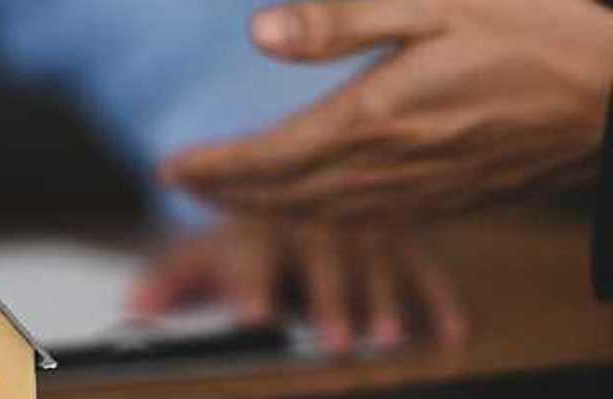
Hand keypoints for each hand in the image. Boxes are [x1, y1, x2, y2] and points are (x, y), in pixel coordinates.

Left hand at [131, 220, 466, 354]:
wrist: (297, 174)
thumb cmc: (246, 231)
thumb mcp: (204, 249)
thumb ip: (170, 279)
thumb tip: (132, 307)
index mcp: (260, 224)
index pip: (253, 256)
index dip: (251, 288)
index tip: (251, 319)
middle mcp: (314, 225)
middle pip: (322, 265)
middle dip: (328, 302)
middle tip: (334, 341)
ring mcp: (362, 233)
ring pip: (377, 266)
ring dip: (385, 302)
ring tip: (386, 338)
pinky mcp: (402, 244)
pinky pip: (427, 270)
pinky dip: (441, 300)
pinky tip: (454, 334)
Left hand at [161, 0, 612, 218]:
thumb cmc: (534, 33)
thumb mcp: (434, 1)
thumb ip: (340, 21)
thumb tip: (260, 34)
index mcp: (376, 118)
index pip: (269, 157)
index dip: (213, 168)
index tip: (170, 168)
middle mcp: (389, 168)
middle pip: (282, 195)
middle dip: (224, 194)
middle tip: (180, 187)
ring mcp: (417, 193)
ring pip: (317, 216)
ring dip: (262, 211)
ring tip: (223, 202)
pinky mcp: (444, 201)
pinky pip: (361, 224)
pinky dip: (314, 221)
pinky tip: (302, 210)